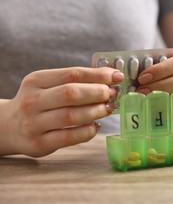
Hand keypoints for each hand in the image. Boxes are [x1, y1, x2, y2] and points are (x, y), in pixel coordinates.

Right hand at [0, 67, 123, 156]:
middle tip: (112, 94)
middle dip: (97, 93)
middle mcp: (32, 101)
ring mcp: (34, 123)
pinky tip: (95, 125)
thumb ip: (75, 80)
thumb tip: (111, 76)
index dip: (98, 75)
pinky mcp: (39, 143)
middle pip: (71, 93)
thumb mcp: (48, 85)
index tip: (116, 76)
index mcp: (36, 80)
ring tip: (108, 108)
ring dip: (96, 111)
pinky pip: (69, 137)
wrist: (8, 127)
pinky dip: (88, 131)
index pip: (72, 74)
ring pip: (71, 116)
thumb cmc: (39, 102)